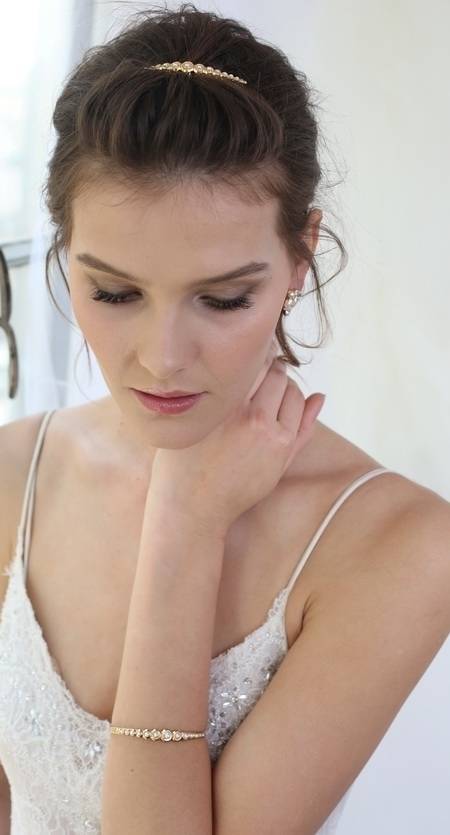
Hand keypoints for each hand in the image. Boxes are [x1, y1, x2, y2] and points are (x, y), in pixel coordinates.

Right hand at [146, 351, 325, 535]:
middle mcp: (253, 417)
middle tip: (262, 372)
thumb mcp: (191, 418)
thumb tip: (255, 362)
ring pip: (294, 395)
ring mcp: (272, 437)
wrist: (192, 506)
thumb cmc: (182, 461)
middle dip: (273, 370)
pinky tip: (304, 402)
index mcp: (226, 404)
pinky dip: (307, 408)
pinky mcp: (283, 456)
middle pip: (278, 375)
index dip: (254, 355)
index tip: (249, 355)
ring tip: (273, 391)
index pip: (254, 362)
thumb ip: (218, 391)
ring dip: (288, 388)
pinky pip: (306, 423)